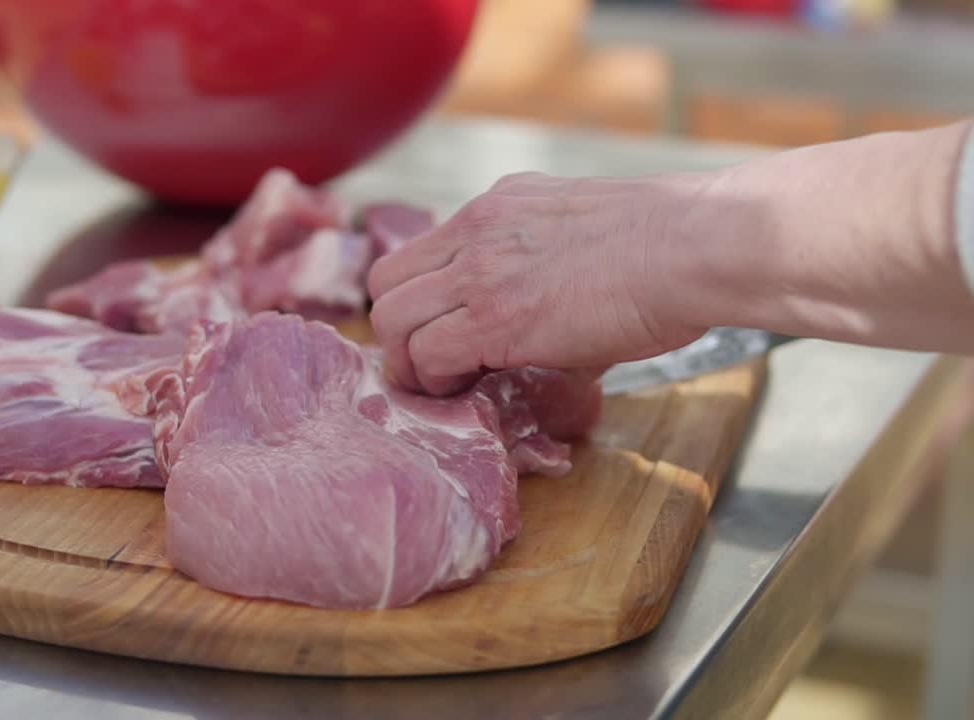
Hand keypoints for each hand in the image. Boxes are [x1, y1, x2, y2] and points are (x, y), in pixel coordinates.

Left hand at [367, 171, 710, 394]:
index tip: (441, 331)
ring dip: (410, 360)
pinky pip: (426, 354)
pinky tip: (469, 388)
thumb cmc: (670, 248)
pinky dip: (437, 380)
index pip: (416, 251)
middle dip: (399, 331)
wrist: (696, 246)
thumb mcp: (585, 232)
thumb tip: (552, 319)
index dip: (417, 300)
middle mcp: (476, 230)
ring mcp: (480, 271)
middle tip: (432, 363)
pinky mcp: (494, 317)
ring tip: (446, 383)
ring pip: (391, 319)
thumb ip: (545, 261)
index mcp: (496, 206)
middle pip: (385, 283)